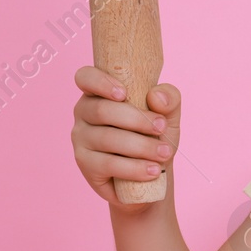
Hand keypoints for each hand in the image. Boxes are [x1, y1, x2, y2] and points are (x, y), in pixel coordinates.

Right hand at [71, 67, 180, 210]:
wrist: (152, 173)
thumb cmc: (154, 136)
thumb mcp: (168, 115)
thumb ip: (169, 99)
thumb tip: (156, 96)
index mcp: (99, 92)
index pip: (85, 77)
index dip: (100, 83)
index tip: (124, 94)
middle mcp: (84, 112)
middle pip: (102, 110)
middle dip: (137, 119)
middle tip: (162, 127)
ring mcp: (81, 138)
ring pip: (107, 138)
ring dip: (141, 146)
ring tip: (165, 153)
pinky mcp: (85, 164)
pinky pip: (108, 164)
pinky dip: (134, 168)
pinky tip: (152, 170)